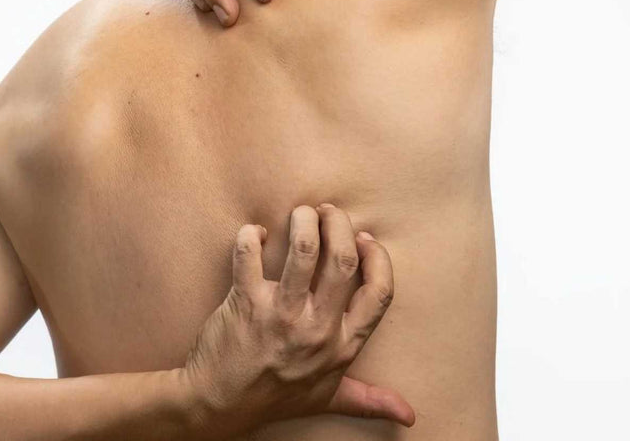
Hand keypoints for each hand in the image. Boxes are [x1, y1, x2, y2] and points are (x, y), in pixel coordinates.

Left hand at [182, 204, 414, 438]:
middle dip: (339, 225)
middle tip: (327, 213)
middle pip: (343, 260)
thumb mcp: (329, 398)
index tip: (364, 239)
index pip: (379, 293)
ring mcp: (281, 315)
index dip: (378, 258)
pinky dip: (251, 235)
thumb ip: (369, 399)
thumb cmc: (276, 397)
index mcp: (343, 345)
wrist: (219, 405)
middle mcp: (317, 329)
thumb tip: (409, 416)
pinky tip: (256, 234)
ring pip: (304, 251)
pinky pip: (249, 255)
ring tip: (300, 214)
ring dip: (304, 222)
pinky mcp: (246, 303)